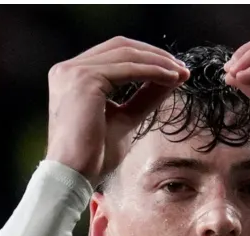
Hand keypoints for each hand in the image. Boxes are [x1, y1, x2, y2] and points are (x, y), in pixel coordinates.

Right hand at [45, 37, 189, 184]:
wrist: (73, 175)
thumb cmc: (93, 155)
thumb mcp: (125, 119)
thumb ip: (144, 97)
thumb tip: (172, 78)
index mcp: (72, 76)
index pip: (114, 54)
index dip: (146, 58)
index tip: (172, 70)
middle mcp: (68, 69)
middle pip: (121, 47)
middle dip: (155, 55)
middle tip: (181, 68)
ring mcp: (74, 72)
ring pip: (126, 55)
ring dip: (158, 62)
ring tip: (180, 74)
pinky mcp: (84, 79)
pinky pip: (128, 69)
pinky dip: (153, 72)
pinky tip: (171, 79)